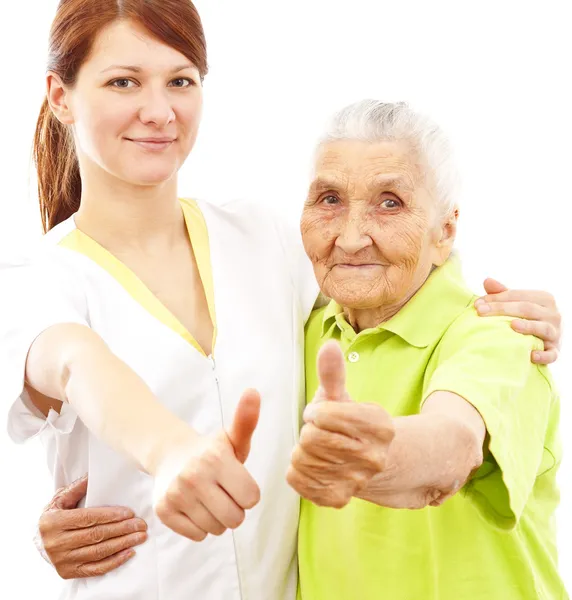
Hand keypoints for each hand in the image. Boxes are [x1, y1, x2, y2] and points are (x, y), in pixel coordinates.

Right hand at [38, 475, 147, 578]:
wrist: (39, 541)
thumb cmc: (55, 516)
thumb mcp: (60, 499)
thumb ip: (77, 488)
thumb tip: (94, 475)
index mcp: (54, 522)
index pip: (88, 518)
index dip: (110, 516)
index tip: (129, 513)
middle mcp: (56, 543)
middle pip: (96, 535)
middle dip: (122, 529)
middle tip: (141, 524)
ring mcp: (62, 560)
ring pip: (98, 552)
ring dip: (123, 544)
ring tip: (140, 536)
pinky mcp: (70, 572)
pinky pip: (96, 569)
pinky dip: (114, 561)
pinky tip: (129, 552)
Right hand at [154, 389, 260, 540]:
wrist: (170, 454)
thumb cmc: (211, 451)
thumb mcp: (232, 437)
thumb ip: (246, 420)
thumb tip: (254, 391)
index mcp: (215, 458)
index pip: (251, 498)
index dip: (248, 492)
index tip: (237, 480)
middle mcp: (193, 476)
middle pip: (235, 518)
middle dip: (235, 509)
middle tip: (225, 492)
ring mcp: (176, 495)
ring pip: (216, 530)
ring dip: (218, 519)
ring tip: (210, 499)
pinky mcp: (163, 511)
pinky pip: (197, 536)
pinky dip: (200, 526)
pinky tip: (195, 507)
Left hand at [286, 341, 394, 507]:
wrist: (365, 463)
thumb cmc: (348, 423)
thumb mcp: (342, 396)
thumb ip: (333, 373)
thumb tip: (329, 345)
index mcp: (379, 426)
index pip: (323, 415)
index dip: (316, 412)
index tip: (323, 416)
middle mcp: (374, 457)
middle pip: (311, 438)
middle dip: (309, 431)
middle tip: (320, 434)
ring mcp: (358, 481)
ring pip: (302, 458)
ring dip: (302, 451)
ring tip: (318, 450)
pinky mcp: (338, 499)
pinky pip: (296, 479)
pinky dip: (297, 471)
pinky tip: (312, 466)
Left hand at [475, 278, 561, 363]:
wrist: (546, 339)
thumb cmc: (526, 317)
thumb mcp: (516, 304)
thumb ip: (502, 293)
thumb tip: (487, 280)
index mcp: (544, 299)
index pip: (517, 295)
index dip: (496, 298)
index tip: (477, 304)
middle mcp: (553, 314)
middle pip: (527, 309)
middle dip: (502, 309)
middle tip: (480, 312)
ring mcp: (555, 333)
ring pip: (543, 328)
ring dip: (528, 327)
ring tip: (512, 326)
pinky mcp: (555, 351)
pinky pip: (552, 354)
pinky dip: (543, 355)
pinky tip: (531, 355)